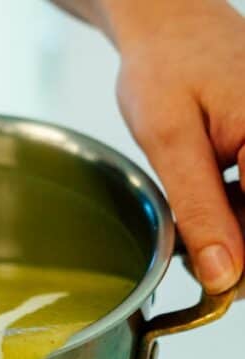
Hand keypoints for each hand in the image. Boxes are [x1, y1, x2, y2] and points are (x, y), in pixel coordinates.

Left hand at [105, 0, 244, 293]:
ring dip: (235, 235)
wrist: (169, 24)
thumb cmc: (166, 68)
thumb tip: (224, 276)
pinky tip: (212, 207)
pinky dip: (236, 213)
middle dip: (238, 252)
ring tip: (202, 231)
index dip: (242, 268)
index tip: (218, 286)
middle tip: (203, 262)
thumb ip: (201, 210)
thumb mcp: (171, 143)